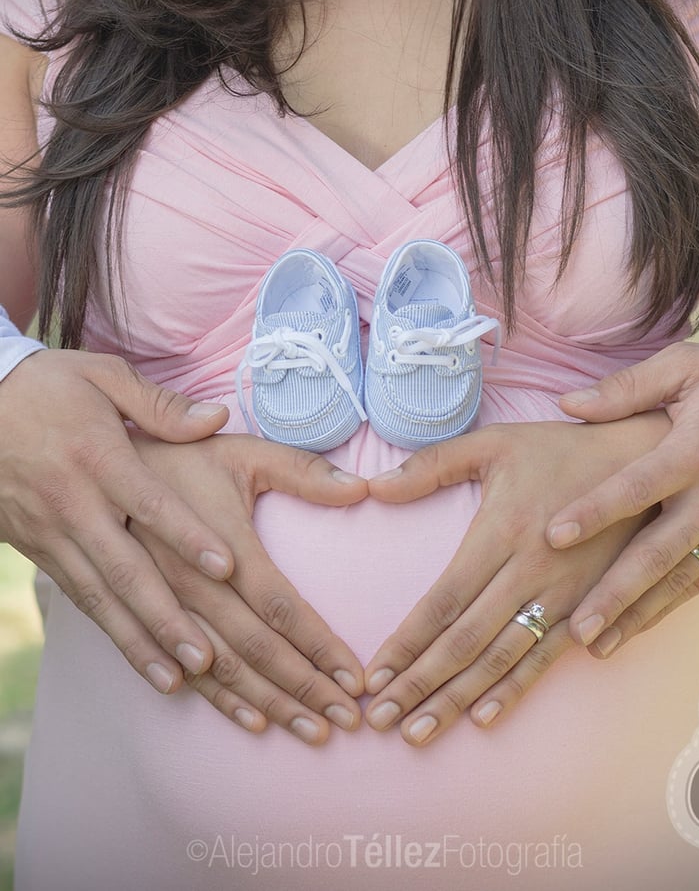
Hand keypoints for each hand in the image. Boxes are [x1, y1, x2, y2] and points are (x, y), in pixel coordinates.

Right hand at [0, 348, 362, 719]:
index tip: (231, 568)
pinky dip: (136, 650)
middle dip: (219, 628)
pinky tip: (170, 681)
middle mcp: (90, 512)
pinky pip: (100, 616)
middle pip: (155, 581)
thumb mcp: (105, 379)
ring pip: (128, 610)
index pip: (157, 508)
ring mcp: (71, 544)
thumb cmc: (51, 394)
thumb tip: (216, 415)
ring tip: (231, 690)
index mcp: (109, 462)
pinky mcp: (58, 563)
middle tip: (277, 667)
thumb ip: (164, 406)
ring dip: (178, 651)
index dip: (191, 537)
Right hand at [129, 433, 367, 743]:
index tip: (356, 679)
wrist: (89, 460)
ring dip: (265, 702)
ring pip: (218, 668)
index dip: (320, 645)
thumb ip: (303, 470)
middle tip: (345, 721)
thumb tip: (364, 486)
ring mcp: (159, 603)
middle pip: (255, 648)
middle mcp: (191, 581)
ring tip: (308, 732)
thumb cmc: (180, 455)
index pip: (281, 606)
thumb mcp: (242, 452)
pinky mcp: (135, 615)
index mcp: (224, 543)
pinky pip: (172, 667)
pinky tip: (244, 720)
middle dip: (303, 688)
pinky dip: (212, 697)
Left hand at [363, 415, 667, 745]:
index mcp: (501, 532)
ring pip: (500, 658)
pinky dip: (515, 690)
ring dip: (456, 698)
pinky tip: (484, 718)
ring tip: (417, 732)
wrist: (646, 462)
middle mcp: (530, 571)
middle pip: (464, 640)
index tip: (371, 677)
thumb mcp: (494, 443)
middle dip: (418, 684)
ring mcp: (565, 595)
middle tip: (378, 720)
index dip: (405, 643)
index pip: (442, 601)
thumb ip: (432, 465)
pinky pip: (549, 658)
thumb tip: (373, 486)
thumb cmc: (561, 450)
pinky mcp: (591, 607)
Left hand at [548, 342, 698, 657]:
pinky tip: (632, 628)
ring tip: (596, 646)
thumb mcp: (688, 366)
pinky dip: (666, 608)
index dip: (596, 510)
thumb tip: (567, 404)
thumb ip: (628, 388)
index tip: (554, 535)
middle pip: (660, 551)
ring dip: (638, 614)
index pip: (640, 485)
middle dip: (617, 592)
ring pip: (681, 579)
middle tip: (577, 627)